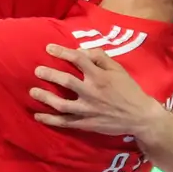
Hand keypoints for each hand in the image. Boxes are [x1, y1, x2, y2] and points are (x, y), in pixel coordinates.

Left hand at [30, 43, 156, 136]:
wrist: (139, 116)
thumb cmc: (128, 90)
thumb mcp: (118, 69)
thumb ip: (99, 57)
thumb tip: (80, 51)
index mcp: (100, 76)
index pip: (78, 59)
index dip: (62, 52)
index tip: (48, 48)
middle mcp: (92, 92)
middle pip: (66, 81)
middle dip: (49, 75)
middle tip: (37, 70)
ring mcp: (88, 110)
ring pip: (61, 104)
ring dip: (45, 98)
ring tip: (33, 91)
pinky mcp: (86, 123)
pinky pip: (65, 122)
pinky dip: (50, 120)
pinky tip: (38, 116)